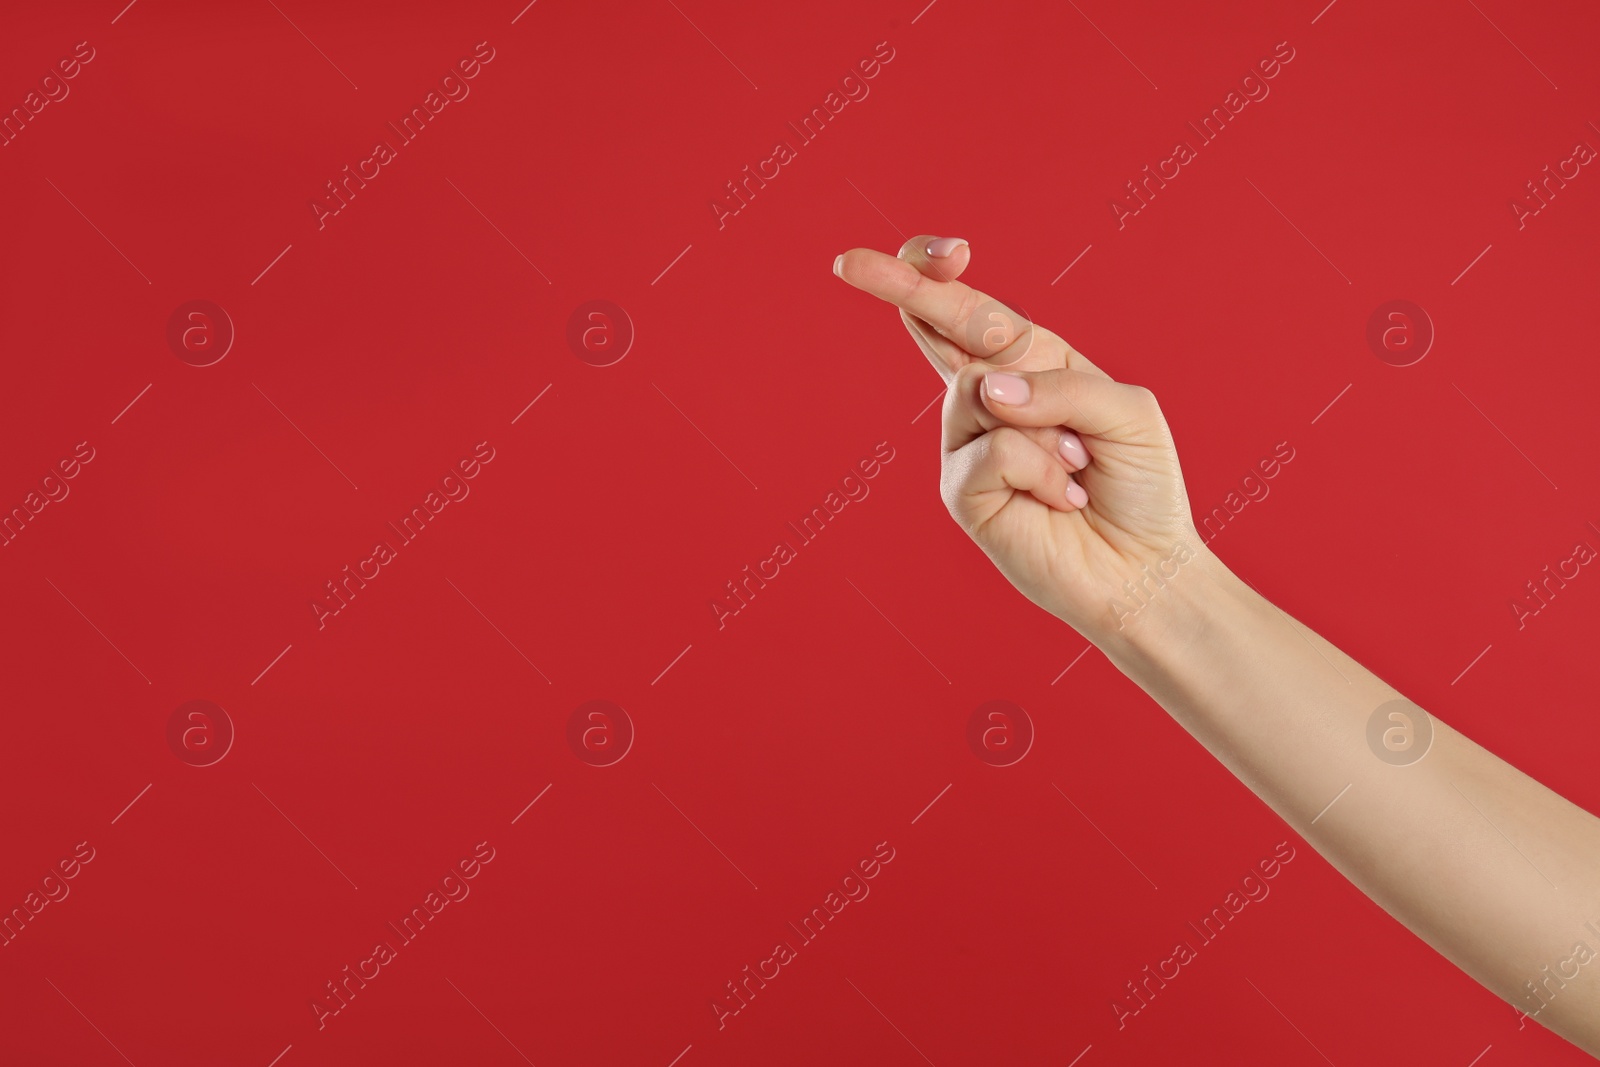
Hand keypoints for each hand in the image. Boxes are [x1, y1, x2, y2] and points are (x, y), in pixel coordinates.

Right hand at [834, 236, 1209, 642]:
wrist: (1142, 568)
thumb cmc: (1139, 487)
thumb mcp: (1127, 412)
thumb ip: (1062, 387)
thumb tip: (985, 389)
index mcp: (1030, 364)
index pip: (970, 310)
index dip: (939, 275)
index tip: (938, 249)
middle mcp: (989, 398)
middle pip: (934, 325)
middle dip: (901, 285)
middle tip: (846, 263)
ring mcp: (966, 444)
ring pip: (976, 391)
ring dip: (1044, 427)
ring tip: (1076, 466)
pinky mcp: (961, 492)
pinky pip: (993, 449)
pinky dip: (1040, 471)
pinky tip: (1062, 499)